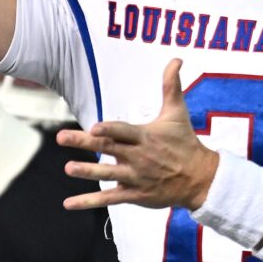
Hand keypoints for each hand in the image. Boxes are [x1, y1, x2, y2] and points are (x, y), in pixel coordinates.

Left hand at [56, 58, 220, 210]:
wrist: (200, 178)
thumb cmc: (185, 142)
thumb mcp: (178, 113)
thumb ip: (171, 86)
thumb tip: (176, 59)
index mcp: (146, 137)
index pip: (124, 132)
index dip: (110, 129)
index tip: (94, 126)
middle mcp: (138, 157)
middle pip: (108, 149)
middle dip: (84, 142)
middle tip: (62, 137)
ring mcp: (136, 177)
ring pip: (107, 174)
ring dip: (87, 171)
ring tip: (68, 168)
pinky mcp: (135, 194)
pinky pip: (109, 198)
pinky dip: (89, 201)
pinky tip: (68, 203)